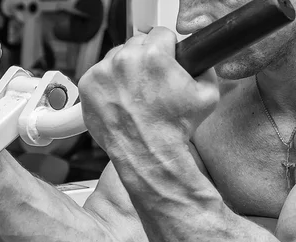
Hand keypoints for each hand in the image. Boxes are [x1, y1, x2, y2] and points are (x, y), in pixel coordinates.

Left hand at [77, 27, 218, 161]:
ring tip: (136, 94)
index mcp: (153, 55)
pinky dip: (109, 84)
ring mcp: (102, 72)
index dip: (168, 49)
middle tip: (152, 82)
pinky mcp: (88, 86)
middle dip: (146, 58)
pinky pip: (100, 74)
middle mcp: (124, 59)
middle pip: (137, 43)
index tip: (167, 61)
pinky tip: (122, 100)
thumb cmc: (176, 129)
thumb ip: (207, 68)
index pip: (161, 34)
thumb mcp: (208, 95)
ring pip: (116, 57)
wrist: (150, 154)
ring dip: (126, 69)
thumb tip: (201, 59)